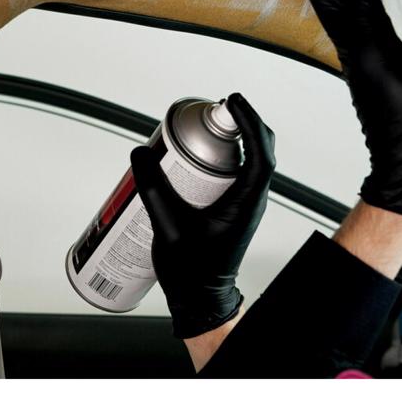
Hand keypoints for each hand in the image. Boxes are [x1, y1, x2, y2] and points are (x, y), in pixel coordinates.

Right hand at [130, 92, 274, 338]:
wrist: (199, 299)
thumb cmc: (191, 272)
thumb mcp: (167, 226)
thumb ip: (152, 188)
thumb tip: (141, 153)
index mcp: (246, 203)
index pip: (260, 153)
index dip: (250, 122)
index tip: (232, 101)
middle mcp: (251, 201)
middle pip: (260, 150)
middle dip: (242, 123)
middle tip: (214, 111)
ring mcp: (244, 205)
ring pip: (249, 161)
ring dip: (233, 139)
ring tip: (205, 128)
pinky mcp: (234, 208)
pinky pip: (236, 174)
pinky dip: (223, 157)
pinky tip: (198, 156)